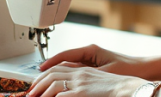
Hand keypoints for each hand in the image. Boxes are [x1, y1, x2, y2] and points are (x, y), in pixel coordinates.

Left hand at [28, 64, 145, 96]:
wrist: (130, 87)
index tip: (36, 81)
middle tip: (30, 92)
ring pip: (54, 83)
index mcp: (84, 69)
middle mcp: (81, 73)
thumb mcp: (99, 80)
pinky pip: (63, 94)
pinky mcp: (83, 92)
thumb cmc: (119, 87)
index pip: (59, 67)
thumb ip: (85, 81)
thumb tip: (72, 89)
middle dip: (38, 82)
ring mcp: (81, 82)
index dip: (45, 73)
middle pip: (52, 73)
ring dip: (41, 91)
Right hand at [39, 44, 145, 76]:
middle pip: (63, 61)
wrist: (144, 69)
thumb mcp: (106, 72)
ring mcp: (91, 61)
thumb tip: (71, 82)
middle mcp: (89, 54)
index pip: (65, 55)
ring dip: (57, 74)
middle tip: (38, 78)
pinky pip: (75, 72)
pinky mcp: (94, 68)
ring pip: (68, 67)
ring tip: (44, 82)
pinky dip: (66, 78)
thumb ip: (88, 76)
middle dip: (50, 69)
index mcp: (90, 51)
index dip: (50, 62)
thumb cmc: (129, 68)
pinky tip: (60, 86)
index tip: (40, 69)